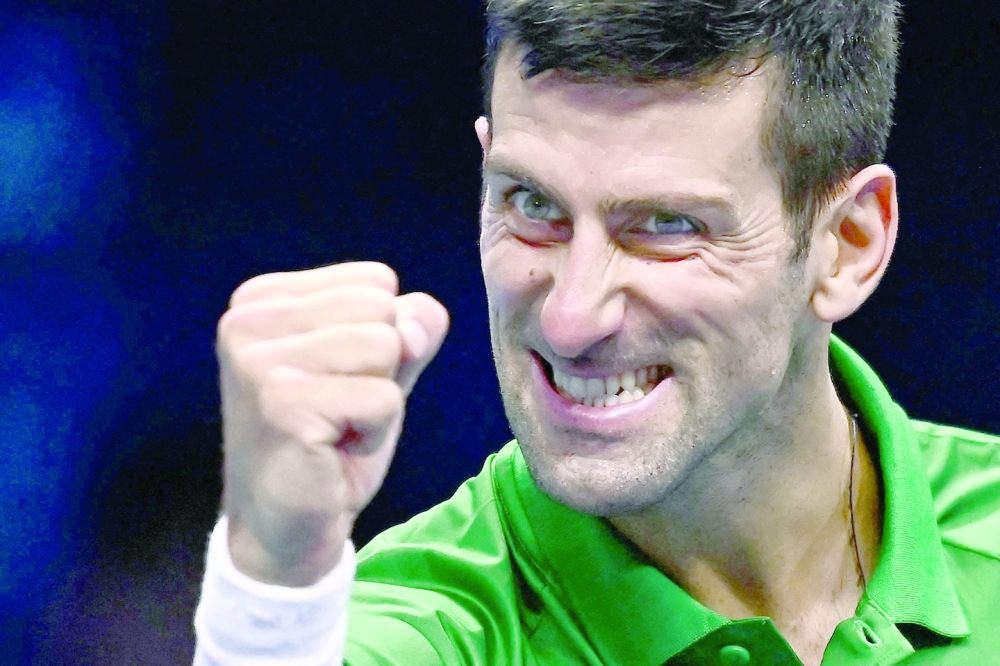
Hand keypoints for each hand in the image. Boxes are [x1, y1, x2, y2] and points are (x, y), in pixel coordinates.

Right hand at [216, 262, 448, 585]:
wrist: (285, 525)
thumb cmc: (330, 440)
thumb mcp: (381, 370)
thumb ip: (410, 328)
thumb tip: (419, 321)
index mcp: (263, 297)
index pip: (376, 281)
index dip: (378, 339)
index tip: (336, 382)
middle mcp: (248, 318)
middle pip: (382, 310)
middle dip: (381, 368)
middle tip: (338, 410)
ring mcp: (258, 359)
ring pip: (386, 346)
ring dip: (379, 400)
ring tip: (336, 427)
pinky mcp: (281, 401)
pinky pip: (384, 397)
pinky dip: (375, 432)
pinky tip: (333, 449)